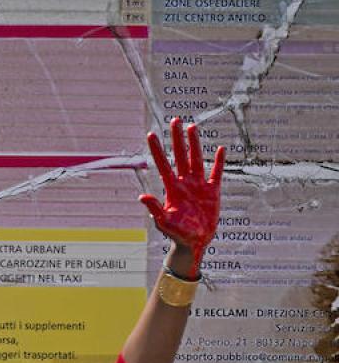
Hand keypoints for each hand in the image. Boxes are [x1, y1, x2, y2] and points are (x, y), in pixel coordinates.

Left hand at [139, 117, 224, 276]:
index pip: (163, 164)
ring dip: (195, 143)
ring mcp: (199, 185)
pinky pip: (216, 173)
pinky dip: (218, 162)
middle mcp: (184, 183)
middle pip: (180, 155)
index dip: (157, 149)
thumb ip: (154, 208)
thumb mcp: (164, 222)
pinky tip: (220, 148)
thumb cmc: (176, 234)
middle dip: (176, 138)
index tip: (151, 134)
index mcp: (172, 189)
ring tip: (192, 127)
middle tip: (174, 120)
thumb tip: (142, 196)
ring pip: (197, 159)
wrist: (194, 242)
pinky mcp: (213, 191)